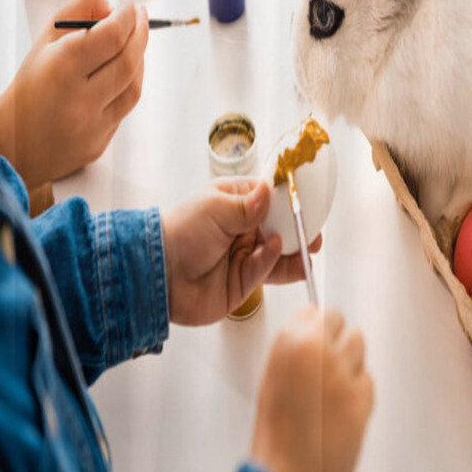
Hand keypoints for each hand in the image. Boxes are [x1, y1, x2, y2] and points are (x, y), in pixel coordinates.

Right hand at [0, 0, 147, 188]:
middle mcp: (79, 99)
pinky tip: (125, 71)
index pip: (111, 36)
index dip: (128, 16)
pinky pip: (125, 109)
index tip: (131, 3)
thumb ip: (75, 14)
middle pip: (129, 61)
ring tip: (134, 42)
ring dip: (140, 60)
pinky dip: (130, 85)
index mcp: (60, 69)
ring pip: (134, 87)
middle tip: (141, 17)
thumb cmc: (29, 88)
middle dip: (141, 34)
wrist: (11, 143)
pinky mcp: (99, 143)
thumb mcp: (43, 44)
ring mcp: (92, 126)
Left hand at [162, 179, 322, 325]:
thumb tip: (271, 189)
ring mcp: (243, 256)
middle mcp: (241, 229)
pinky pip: (266, 270)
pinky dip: (274, 262)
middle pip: (279, 227)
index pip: (269, 198)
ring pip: (277, 252)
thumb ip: (250, 204)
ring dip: (294, 250)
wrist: (157, 275)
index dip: (288, 200)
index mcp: (234, 203)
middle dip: (298, 229)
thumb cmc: (180, 232)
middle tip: (314, 229)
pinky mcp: (243, 282)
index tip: (307, 199)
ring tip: (309, 247)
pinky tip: (276, 251)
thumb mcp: (216, 208)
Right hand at [251, 306, 373, 471]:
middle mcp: (318, 350)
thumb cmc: (276, 436)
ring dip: (351, 360)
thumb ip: (294, 351)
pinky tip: (342, 407)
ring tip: (334, 386)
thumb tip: (313, 338)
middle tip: (328, 361)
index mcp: (289, 343)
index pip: (315, 312)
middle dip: (336, 339)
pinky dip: (359, 389)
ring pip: (359, 345)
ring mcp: (344, 371)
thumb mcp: (273, 380)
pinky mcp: (364, 394)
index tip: (317, 337)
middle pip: (341, 323)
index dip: (316, 328)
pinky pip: (368, 379)